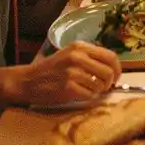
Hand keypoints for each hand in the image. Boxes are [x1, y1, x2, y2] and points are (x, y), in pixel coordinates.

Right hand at [6, 41, 120, 105]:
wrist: (27, 81)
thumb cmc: (51, 69)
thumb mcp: (70, 54)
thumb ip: (89, 57)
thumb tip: (112, 68)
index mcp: (80, 47)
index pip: (110, 56)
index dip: (117, 68)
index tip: (116, 76)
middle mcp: (77, 57)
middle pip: (109, 71)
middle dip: (110, 82)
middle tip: (105, 87)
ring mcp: (72, 72)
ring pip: (100, 84)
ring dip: (98, 91)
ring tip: (89, 90)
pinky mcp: (68, 87)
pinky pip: (89, 95)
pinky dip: (88, 97)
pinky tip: (80, 94)